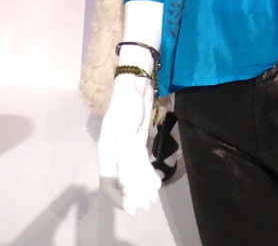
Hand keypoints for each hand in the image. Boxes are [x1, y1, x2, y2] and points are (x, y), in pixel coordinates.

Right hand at [98, 74, 160, 214]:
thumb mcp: (125, 131)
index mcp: (107, 152)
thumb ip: (125, 157)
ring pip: (134, 173)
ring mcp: (127, 148)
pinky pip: (142, 162)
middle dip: (134, 194)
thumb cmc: (127, 105)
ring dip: (143, 185)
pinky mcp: (138, 142)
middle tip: (147, 204)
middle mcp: (115, 153)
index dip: (118, 197)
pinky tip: (156, 180)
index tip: (131, 207)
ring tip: (154, 195)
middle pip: (123, 180)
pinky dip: (148, 172)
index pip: (108, 182)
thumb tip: (124, 183)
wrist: (136, 85)